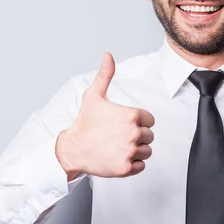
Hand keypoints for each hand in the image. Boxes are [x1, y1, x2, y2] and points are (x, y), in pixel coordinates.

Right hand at [56, 53, 154, 179]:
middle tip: (118, 136)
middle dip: (136, 136)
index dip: (138, 122)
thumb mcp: (94, 96)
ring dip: (136, 150)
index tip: (123, 124)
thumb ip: (105, 75)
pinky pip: (141, 166)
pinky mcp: (126, 168)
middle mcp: (133, 133)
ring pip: (146, 151)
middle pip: (149, 136)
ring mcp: (130, 152)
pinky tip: (118, 157)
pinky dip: (132, 164)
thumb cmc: (85, 123)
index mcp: (131, 115)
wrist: (73, 149)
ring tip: (118, 146)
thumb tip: (107, 56)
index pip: (150, 120)